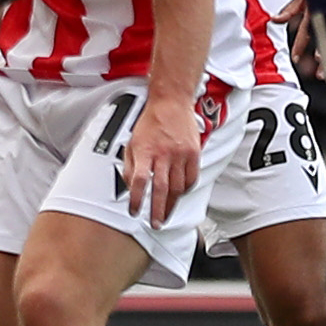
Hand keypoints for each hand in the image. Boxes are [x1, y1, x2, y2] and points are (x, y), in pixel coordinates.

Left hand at [122, 93, 201, 225]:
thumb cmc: (150, 122)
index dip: (137, 199)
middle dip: (157, 210)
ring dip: (171, 204)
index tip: (134, 211)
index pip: (140, 181)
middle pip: (161, 189)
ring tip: (166, 214)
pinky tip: (179, 194)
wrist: (171, 102)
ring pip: (178, 187)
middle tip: (155, 224)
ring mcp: (180, 154)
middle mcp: (163, 153)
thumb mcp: (133, 142)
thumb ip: (131, 165)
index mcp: (145, 150)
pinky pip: (191, 178)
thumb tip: (130, 186)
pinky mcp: (194, 153)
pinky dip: (185, 190)